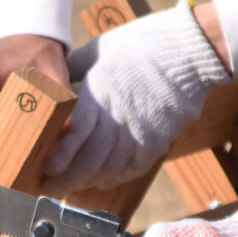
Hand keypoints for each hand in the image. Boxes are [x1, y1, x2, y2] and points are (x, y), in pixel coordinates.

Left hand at [42, 0, 229, 194]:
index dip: (59, 156)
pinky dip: (113, 179)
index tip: (46, 168)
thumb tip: (52, 81)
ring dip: (87, 183)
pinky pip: (131, 170)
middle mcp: (117, 119)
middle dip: (66, 181)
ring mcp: (139, 133)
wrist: (191, 51)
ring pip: (108, 170)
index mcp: (99, 95)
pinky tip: (101, 180)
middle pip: (88, 161)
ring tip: (73, 187)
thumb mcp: (99, 50)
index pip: (74, 135)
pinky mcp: (157, 142)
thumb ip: (74, 69)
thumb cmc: (140, 46)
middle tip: (51, 189)